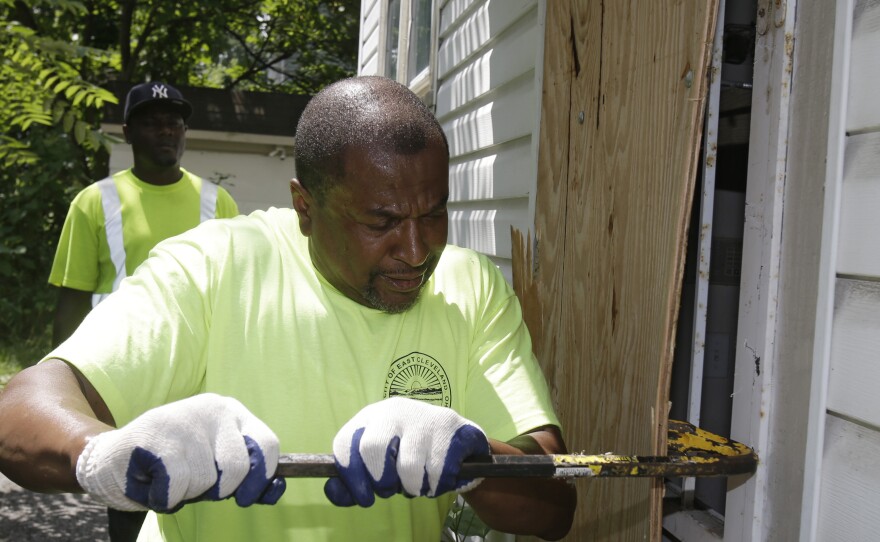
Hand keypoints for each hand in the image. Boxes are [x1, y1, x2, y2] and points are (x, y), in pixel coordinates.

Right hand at [76, 393, 285, 511]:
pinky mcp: (157, 434)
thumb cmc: (173, 466)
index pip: (266, 444)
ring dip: (186, 493)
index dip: (261, 476)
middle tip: (193, 482)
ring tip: (169, 477)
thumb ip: (247, 476)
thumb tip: (277, 489)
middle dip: (216, 489)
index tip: (246, 496)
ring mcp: (185, 418)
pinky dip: (165, 497)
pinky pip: (177, 486)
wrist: (112, 459)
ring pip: (204, 481)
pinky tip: (154, 482)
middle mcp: (213, 408)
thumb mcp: (216, 468)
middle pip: (236, 468)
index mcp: (232, 412)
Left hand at [324, 397, 489, 506]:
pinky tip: (438, 476)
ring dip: (413, 487)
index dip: (350, 475)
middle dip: (382, 481)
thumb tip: (332, 492)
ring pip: (408, 466)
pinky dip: (436, 485)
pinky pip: (437, 470)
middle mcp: (393, 410)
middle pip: (372, 448)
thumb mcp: (379, 467)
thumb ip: (355, 483)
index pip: (345, 443)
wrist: (458, 442)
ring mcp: (421, 415)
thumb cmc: (410, 456)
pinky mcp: (448, 425)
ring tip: (419, 482)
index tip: (363, 497)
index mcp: (370, 418)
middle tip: (392, 489)